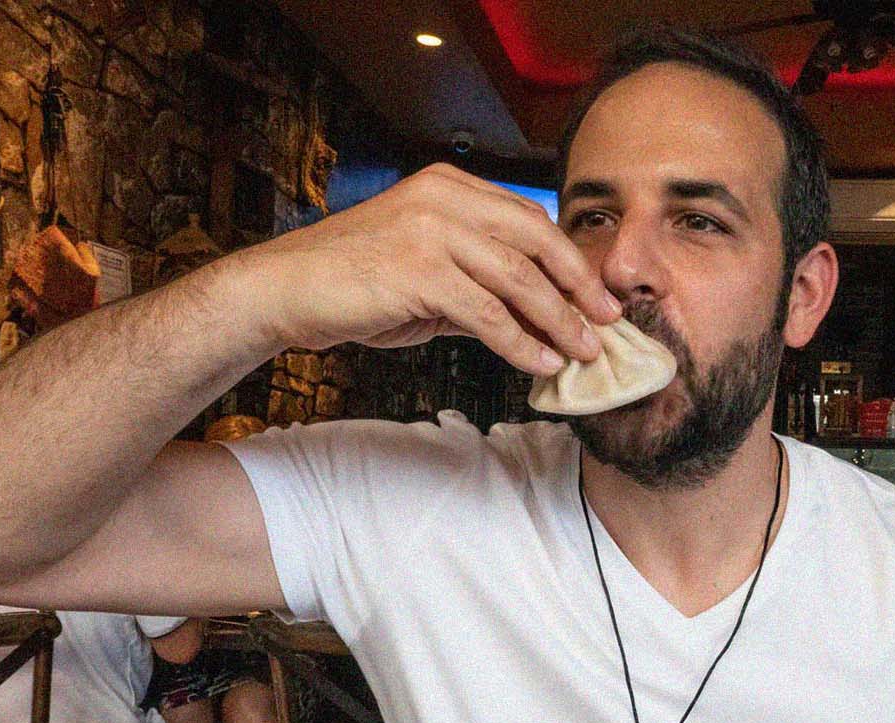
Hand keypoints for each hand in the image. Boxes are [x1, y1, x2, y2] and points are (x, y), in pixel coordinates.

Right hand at [233, 163, 618, 374]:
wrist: (285, 291)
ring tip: (583, 353)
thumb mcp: (425, 270)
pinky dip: (520, 343)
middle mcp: (444, 198)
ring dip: (558, 321)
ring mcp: (431, 232)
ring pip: (518, 280)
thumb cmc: (353, 282)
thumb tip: (535, 318)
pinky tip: (540, 363)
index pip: (529, 219)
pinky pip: (488, 314)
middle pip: (536, 241)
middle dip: (579, 286)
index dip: (570, 260)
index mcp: (450, 186)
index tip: (599, 295)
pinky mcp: (419, 272)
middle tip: (608, 322)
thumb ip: (478, 281)